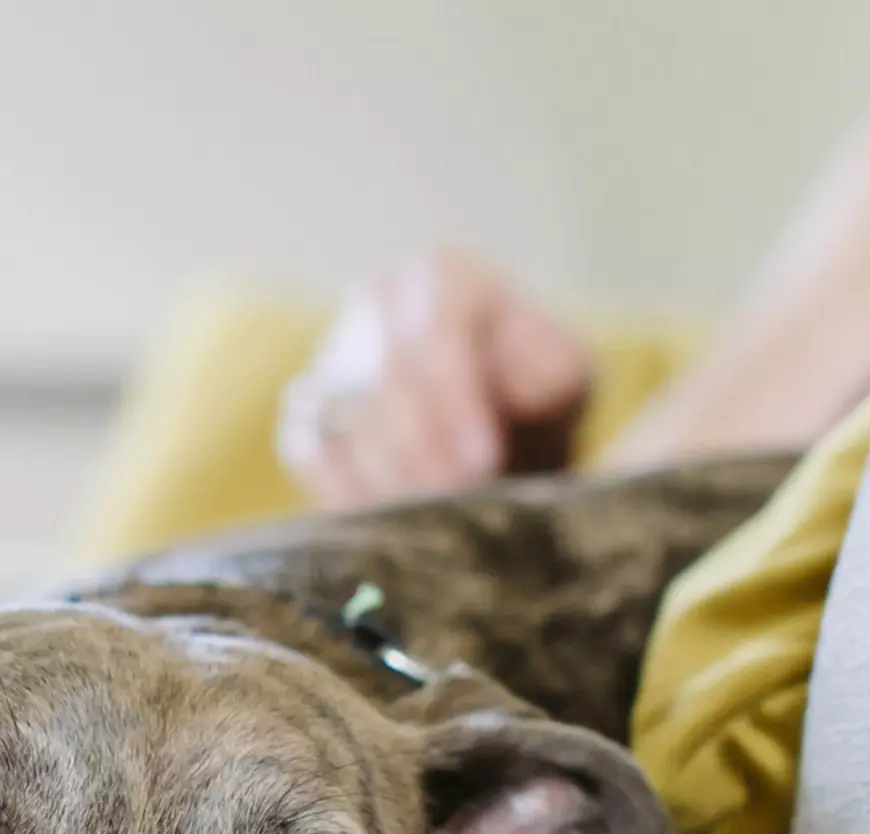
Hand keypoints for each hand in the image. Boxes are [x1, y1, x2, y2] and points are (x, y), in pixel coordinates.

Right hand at [276, 251, 592, 509]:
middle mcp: (375, 302)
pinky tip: (394, 522)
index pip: (435, 333)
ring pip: (343, 421)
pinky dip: (349, 492)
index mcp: (445, 276)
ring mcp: (330, 356)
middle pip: (383, 380)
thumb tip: (513, 394)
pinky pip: (312, 455)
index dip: (455, 402)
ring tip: (436, 520)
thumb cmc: (536, 400)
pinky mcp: (303, 415)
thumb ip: (548, 375)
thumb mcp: (565, 378)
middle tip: (460, 504)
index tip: (483, 461)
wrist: (497, 433)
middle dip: (423, 452)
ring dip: (391, 481)